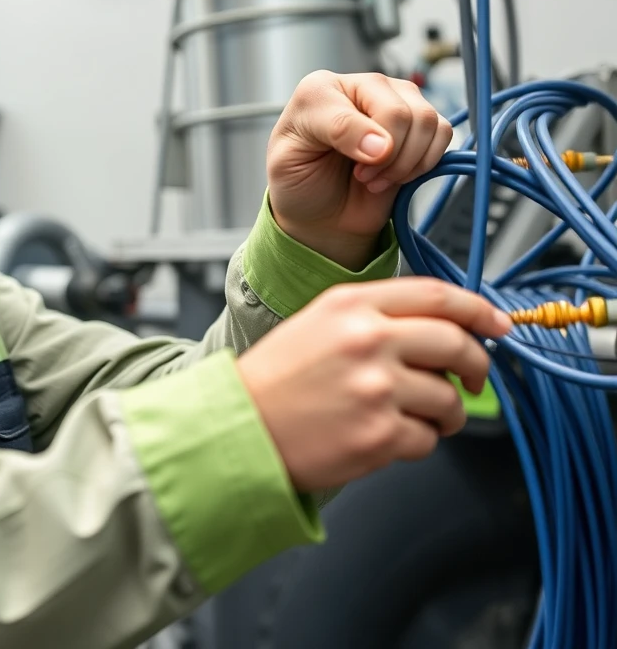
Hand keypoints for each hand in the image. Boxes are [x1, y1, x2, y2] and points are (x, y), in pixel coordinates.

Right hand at [236, 278, 509, 492]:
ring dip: (446, 412)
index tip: (498, 323)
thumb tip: (445, 330)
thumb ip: (378, 316)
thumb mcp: (320, 322)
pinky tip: (386, 435)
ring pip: (449, 399)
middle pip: (457, 344)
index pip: (438, 296)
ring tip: (417, 416)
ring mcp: (376, 388)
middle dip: (477, 366)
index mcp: (352, 305)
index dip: (479, 310)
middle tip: (474, 379)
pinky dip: (416, 441)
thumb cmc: (276, 378)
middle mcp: (368, 340)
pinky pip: (428, 439)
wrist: (239, 426)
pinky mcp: (379, 434)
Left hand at [266, 71, 452, 268]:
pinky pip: (442, 133)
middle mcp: (362, 88)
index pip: (362, 105)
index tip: (358, 171)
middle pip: (403, 113)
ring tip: (377, 178)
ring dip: (407, 163)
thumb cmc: (298, 180)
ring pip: (427, 121)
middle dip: (389, 158)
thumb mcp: (288, 159)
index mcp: (323, 88)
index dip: (367, 143)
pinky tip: (397, 175)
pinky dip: (425, 163)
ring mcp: (393, 103)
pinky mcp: (416, 126)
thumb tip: (384, 143)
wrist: (317, 212)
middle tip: (364, 177)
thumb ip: (336, 135)